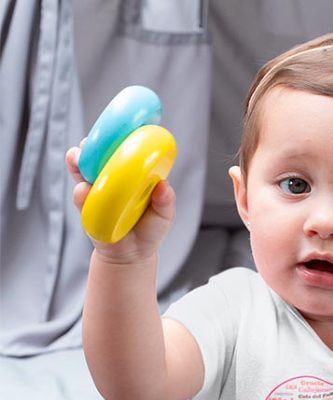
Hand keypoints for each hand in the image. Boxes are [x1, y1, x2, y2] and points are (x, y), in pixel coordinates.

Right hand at [65, 145, 174, 262]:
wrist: (132, 254)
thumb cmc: (150, 228)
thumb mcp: (164, 215)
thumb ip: (165, 202)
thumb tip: (164, 186)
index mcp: (132, 171)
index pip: (124, 147)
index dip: (120, 134)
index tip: (120, 125)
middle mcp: (111, 174)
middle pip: (98, 151)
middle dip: (93, 143)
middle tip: (91, 142)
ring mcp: (96, 187)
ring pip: (83, 168)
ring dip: (80, 161)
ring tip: (80, 159)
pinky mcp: (86, 205)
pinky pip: (79, 194)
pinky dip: (81, 191)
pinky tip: (84, 191)